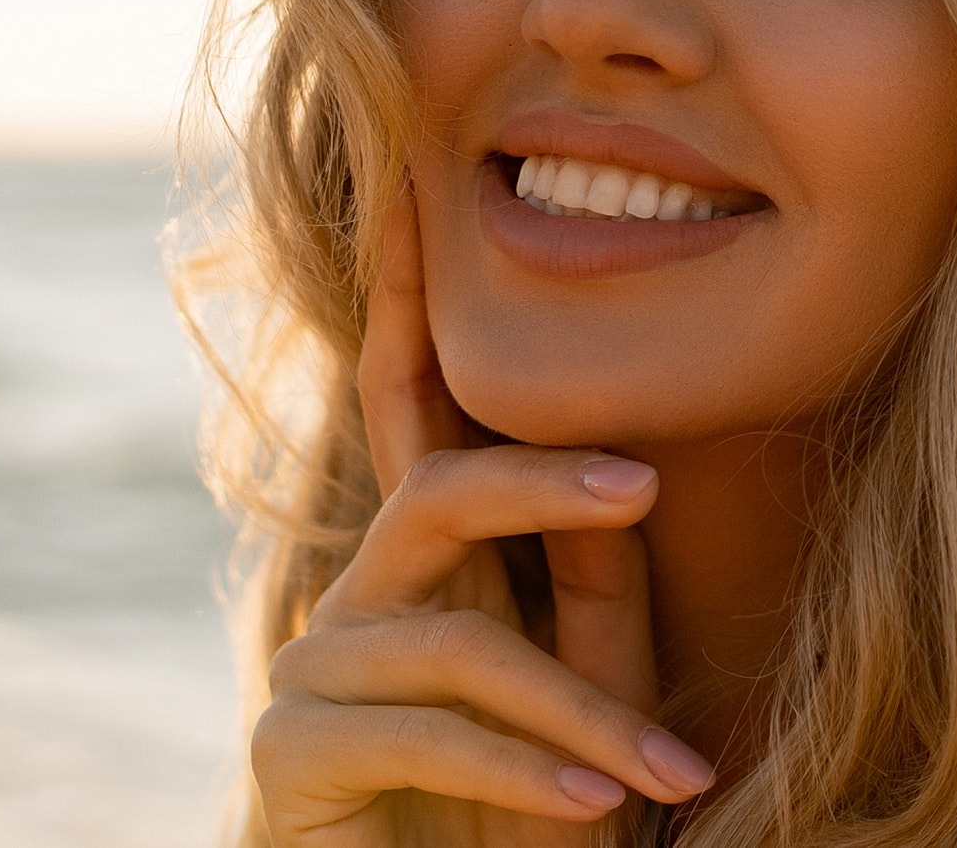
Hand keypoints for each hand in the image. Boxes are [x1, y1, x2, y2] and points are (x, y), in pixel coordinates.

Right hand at [249, 183, 714, 844]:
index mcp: (432, 561)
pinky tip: (591, 806)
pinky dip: (520, 773)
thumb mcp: (591, 683)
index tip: (411, 172)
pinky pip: (423, 734)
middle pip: (436, 491)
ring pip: (456, 644)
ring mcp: (317, 671)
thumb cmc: (536, 810)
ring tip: (664, 771)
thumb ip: (588, 579)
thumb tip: (614, 476)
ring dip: (576, 712)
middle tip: (643, 481)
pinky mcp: (292, 753)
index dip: (401, 288)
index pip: (411, 399)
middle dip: (538, 481)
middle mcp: (362, 594)